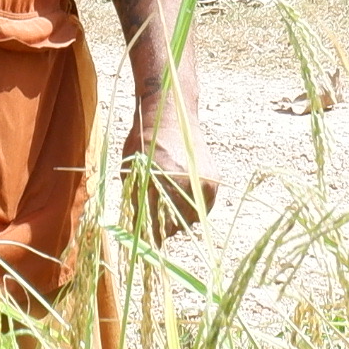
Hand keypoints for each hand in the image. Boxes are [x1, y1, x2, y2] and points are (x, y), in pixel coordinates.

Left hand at [121, 80, 212, 240]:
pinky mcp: (214, 181)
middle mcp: (191, 184)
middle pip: (177, 225)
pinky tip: (178, 192)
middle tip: (153, 213)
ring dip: (178, 216)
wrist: (172, 114)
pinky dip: (190, 205)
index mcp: (168, 182)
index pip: (160, 225)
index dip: (150, 232)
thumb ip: (138, 203)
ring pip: (190, 218)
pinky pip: (202, 207)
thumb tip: (139, 234)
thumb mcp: (133, 172)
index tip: (145, 234)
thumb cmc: (146, 142)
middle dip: (163, 225)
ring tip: (165, 198)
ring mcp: (206, 184)